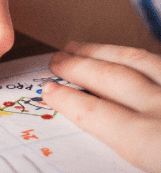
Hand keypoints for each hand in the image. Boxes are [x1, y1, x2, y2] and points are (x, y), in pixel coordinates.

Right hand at [42, 42, 160, 171]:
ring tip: (81, 47)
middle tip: (56, 59)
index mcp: (152, 142)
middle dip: (78, 66)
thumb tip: (99, 137)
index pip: (95, 113)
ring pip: (140, 61)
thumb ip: (127, 151)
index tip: (48, 90)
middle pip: (113, 78)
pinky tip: (133, 58)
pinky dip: (141, 57)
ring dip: (104, 52)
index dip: (67, 100)